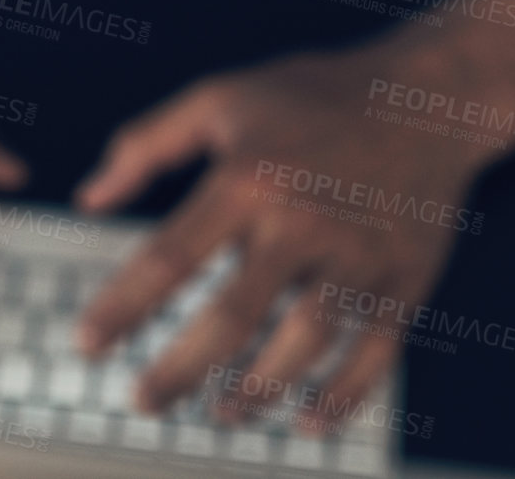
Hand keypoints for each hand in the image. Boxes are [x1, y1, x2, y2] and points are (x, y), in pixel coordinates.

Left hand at [73, 47, 495, 430]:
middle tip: (144, 402)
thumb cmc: (309, 96)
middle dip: (181, 368)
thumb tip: (89, 197)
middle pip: (233, 315)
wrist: (426, 96)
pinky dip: (345, 395)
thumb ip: (147, 145)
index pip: (169, 256)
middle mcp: (301, 221)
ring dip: (259, 389)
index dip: (122, 306)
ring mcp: (358, 254)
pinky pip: (376, 352)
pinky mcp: (407, 278)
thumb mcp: (218, 98)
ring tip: (223, 412)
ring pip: (305, 342)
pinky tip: (308, 419)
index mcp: (247, 178)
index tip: (87, 344)